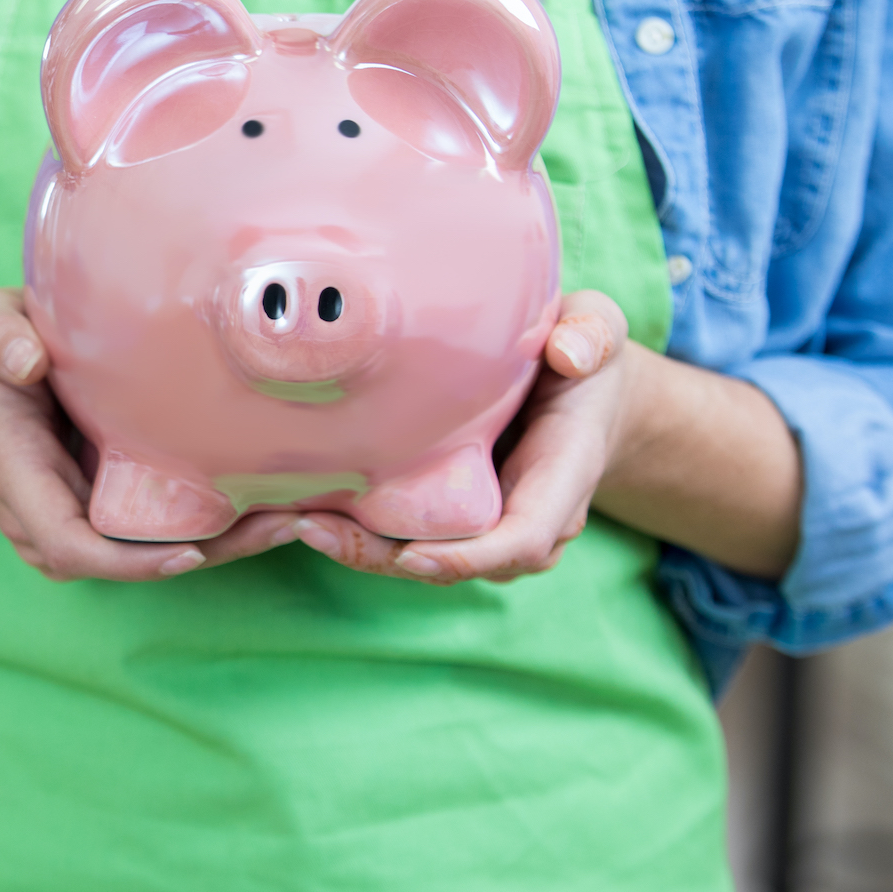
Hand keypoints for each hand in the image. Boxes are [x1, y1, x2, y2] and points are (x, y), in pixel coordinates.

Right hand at [0, 288, 298, 581]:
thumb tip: (27, 360)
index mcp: (17, 471)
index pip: (65, 541)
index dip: (125, 562)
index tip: (189, 552)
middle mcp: (48, 510)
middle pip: (123, 561)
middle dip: (205, 555)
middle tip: (283, 526)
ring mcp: (79, 515)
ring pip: (149, 555)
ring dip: (222, 547)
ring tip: (295, 517)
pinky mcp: (110, 507)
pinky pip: (158, 534)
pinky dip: (215, 528)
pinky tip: (272, 502)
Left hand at [288, 290, 636, 584]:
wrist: (583, 394)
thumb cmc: (582, 358)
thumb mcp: (597, 330)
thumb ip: (591, 334)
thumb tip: (568, 353)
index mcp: (564, 472)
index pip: (525, 536)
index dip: (470, 557)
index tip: (412, 558)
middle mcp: (527, 514)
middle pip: (458, 561)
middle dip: (385, 557)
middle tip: (314, 531)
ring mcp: (490, 523)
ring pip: (424, 557)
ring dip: (361, 549)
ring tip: (295, 522)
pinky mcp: (454, 515)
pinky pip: (409, 537)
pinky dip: (359, 531)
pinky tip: (301, 510)